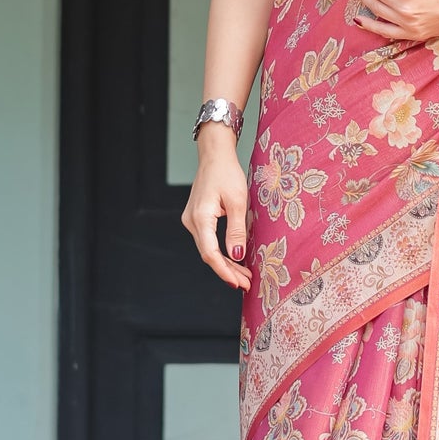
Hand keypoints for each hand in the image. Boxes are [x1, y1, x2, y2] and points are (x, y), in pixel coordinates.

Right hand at [181, 130, 250, 290]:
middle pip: (209, 254)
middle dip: (228, 271)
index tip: (238, 283)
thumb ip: (237, 231)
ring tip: (244, 276)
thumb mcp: (238, 202)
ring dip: (226, 263)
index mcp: (200, 218)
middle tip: (247, 284)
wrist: (215, 156)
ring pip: (209, 249)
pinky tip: (235, 260)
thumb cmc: (227, 174)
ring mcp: (192, 220)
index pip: (210, 253)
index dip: (224, 271)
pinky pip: (209, 240)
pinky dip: (222, 252)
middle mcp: (191, 221)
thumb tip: (237, 256)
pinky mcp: (197, 218)